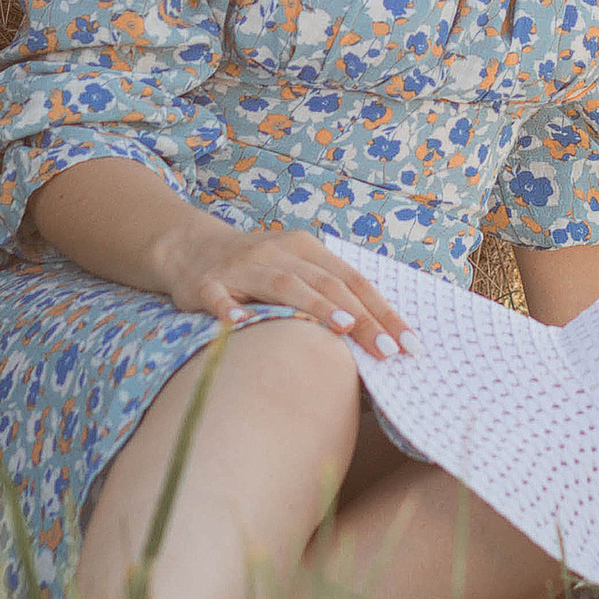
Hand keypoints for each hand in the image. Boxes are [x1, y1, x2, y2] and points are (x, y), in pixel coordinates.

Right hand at [153, 215, 410, 358]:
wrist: (189, 247)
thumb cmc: (256, 267)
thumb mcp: (296, 268)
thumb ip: (329, 293)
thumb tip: (376, 336)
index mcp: (306, 249)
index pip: (353, 280)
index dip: (383, 311)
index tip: (410, 343)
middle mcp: (279, 253)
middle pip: (328, 284)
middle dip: (363, 318)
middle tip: (389, 351)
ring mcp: (243, 268)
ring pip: (283, 284)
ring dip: (315, 306)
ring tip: (344, 328)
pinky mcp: (207, 285)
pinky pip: (220, 298)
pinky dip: (229, 310)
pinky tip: (241, 324)